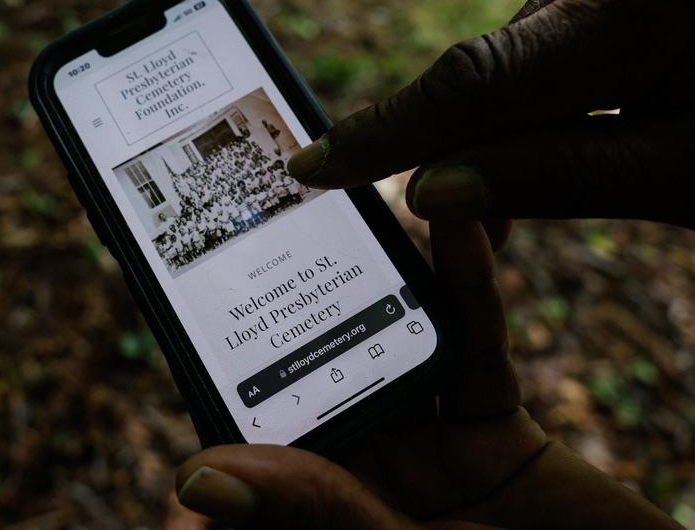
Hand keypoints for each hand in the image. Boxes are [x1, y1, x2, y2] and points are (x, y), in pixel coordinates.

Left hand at [170, 222, 678, 528]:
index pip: (259, 435)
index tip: (202, 283)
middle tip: (287, 210)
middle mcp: (367, 480)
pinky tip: (463, 223)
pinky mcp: (499, 437)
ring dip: (395, 273)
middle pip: (326, 373)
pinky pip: (479, 350)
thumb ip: (317, 511)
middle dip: (313, 296)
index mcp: (321, 516)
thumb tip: (195, 478)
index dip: (230, 365)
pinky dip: (472, 289)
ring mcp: (430, 457)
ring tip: (372, 197)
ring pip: (400, 345)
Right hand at [286, 0, 694, 236]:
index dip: (389, 133)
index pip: (478, 80)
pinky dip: (548, 89)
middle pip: (495, 75)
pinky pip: (539, 34)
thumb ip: (559, 181)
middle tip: (497, 226)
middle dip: (487, 151)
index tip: (313, 168)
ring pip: (513, 61)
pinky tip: (604, 109)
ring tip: (620, 147)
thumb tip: (428, 195)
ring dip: (529, 121)